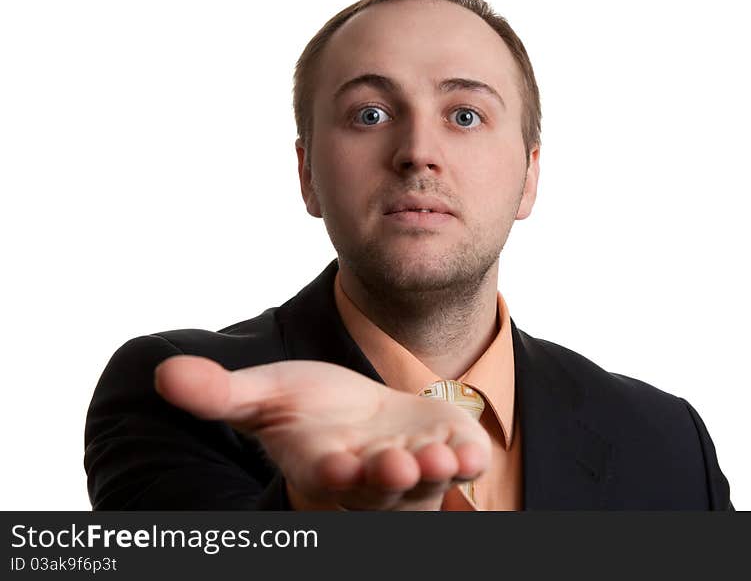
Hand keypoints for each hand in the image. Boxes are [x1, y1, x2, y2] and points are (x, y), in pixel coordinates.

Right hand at [154, 356, 490, 509]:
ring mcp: (412, 470)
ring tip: (440, 459)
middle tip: (396, 468)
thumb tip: (164, 374)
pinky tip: (470, 446)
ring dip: (433, 474)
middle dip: (387, 482)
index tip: (335, 465)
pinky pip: (463, 464)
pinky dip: (468, 459)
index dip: (331, 473)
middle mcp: (370, 478)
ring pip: (425, 486)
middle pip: (380, 492)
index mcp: (323, 464)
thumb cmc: (310, 409)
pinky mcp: (446, 451)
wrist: (362, 414)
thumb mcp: (265, 395)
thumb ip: (221, 394)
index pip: (326, 477)